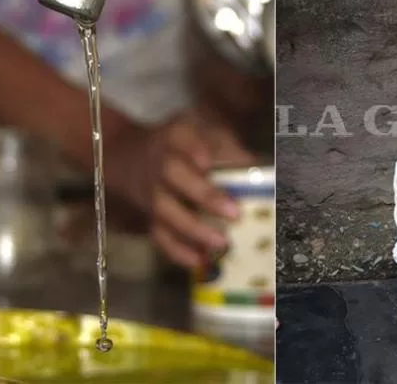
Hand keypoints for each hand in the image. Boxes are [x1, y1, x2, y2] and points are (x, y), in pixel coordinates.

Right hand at [105, 111, 256, 267]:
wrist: (134, 156)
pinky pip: (158, 234)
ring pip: (164, 210)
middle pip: (174, 176)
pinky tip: (199, 261)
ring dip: (193, 229)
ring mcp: (151, 191)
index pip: (181, 138)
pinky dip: (177, 250)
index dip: (192, 150)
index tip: (207, 163)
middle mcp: (160, 163)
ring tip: (222, 243)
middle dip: (203, 195)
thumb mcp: (210, 135)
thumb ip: (233, 152)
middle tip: (234, 213)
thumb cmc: (188, 146)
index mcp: (177, 137)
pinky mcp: (149, 216)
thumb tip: (261, 174)